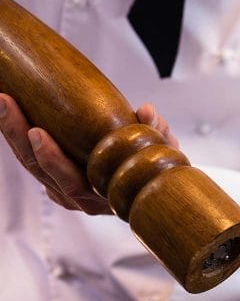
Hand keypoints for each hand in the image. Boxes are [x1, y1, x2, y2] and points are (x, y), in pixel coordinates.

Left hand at [0, 94, 178, 214]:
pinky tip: (10, 114)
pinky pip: (32, 160)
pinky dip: (19, 138)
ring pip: (30, 165)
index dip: (52, 159)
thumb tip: (145, 111)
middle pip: (40, 171)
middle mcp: (80, 198)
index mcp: (105, 197)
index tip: (37, 132)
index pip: (71, 182)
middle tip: (6, 103)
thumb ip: (157, 132)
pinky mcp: (56, 181)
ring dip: (12, 133)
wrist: (151, 189)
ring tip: (2, 102)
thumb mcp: (164, 152)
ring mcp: (64, 191)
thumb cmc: (156, 171)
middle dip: (18, 136)